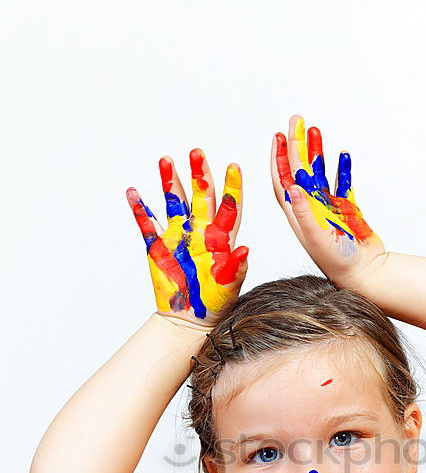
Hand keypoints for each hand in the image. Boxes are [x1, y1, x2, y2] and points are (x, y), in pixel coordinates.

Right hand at [127, 149, 248, 326]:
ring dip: (170, 182)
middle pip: (201, 196)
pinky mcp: (158, 247)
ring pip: (175, 202)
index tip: (234, 166)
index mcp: (222, 239)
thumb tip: (245, 250)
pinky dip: (140, 209)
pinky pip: (147, 224)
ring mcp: (179, 237)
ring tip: (166, 160)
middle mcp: (200, 231)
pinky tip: (133, 192)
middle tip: (197, 152)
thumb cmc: (215, 303)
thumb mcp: (231, 287)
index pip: (230, 208)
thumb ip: (237, 268)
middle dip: (199, 174)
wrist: (190, 319)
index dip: (232, 188)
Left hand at [270, 114, 386, 289]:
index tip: (278, 136)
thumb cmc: (338, 262)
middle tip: (296, 120)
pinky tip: (342, 154)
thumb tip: (291, 187)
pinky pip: (343, 183)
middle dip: (296, 146)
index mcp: (298, 215)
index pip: (283, 181)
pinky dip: (342, 169)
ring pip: (319, 173)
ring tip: (315, 129)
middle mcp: (311, 209)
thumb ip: (304, 213)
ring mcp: (329, 208)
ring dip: (316, 152)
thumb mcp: (316, 237)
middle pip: (299, 171)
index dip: (278, 159)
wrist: (366, 273)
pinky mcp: (348, 210)